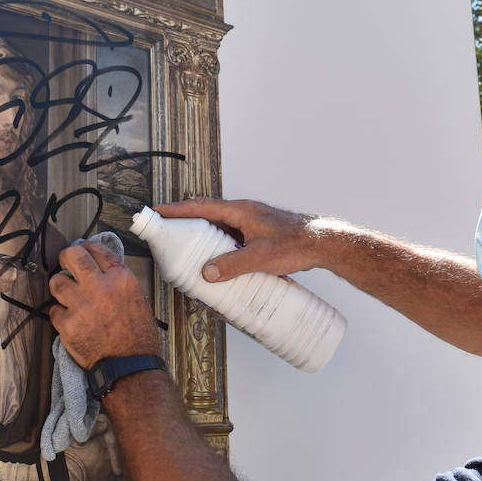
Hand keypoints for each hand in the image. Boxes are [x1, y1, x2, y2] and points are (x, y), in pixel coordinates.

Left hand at [48, 242, 159, 369]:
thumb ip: (118, 281)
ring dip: (61, 287)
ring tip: (68, 295)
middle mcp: (100, 287)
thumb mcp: (138, 300)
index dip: (87, 247)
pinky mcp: (67, 324)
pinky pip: (54, 310)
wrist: (130, 367)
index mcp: (121, 279)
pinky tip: (71, 320)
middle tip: (67, 263)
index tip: (83, 251)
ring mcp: (81, 305)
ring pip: (56, 281)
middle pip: (72, 256)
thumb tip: (100, 270)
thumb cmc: (138, 337)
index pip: (97, 249)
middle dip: (67, 257)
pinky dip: (61, 314)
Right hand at [154, 198, 330, 282]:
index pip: (201, 207)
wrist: (323, 243)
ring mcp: (252, 224)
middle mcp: (244, 213)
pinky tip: (219, 261)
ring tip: (188, 251)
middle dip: (186, 222)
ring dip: (204, 237)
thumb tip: (207, 273)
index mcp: (241, 211)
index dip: (178, 209)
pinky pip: (232, 238)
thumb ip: (232, 265)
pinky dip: (220, 246)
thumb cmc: (296, 243)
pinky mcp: (259, 235)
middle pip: (208, 215)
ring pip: (220, 228)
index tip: (158, 210)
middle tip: (167, 232)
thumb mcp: (260, 257)